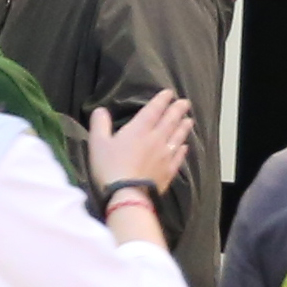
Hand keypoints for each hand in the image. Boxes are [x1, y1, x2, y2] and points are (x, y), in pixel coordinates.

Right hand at [90, 94, 195, 213]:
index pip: (154, 110)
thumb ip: (100, 124)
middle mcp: (156, 139)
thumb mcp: (97, 143)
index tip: (169, 93)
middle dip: (177, 110)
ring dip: (184, 127)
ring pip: (178, 136)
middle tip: (185, 102)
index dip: (162, 100)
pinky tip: (185, 146)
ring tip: (189, 120)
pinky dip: (182, 149)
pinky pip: (179, 156)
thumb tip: (100, 110)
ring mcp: (165, 155)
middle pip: (170, 121)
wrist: (127, 194)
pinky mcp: (168, 170)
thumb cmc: (109, 167)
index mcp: (139, 129)